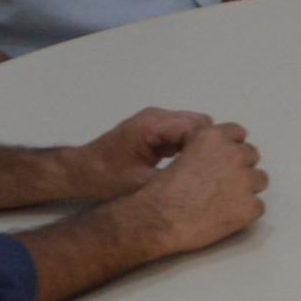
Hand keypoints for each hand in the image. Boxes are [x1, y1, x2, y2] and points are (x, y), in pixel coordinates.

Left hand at [69, 107, 214, 200]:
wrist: (79, 171)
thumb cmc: (106, 178)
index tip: (220, 168)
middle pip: (200, 122)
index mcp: (152, 126)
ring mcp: (155, 120)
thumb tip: (205, 184)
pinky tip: (187, 166)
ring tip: (201, 170)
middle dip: (210, 145)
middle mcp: (156, 116)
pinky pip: (182, 132)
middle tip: (213, 172)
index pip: (198, 126)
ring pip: (193, 127)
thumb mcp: (142, 184)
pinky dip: (189, 146)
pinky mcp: (155, 128)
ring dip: (199, 146)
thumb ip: (173, 178)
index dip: (213, 146)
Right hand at [121, 120, 266, 258]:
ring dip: (246, 188)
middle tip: (221, 184)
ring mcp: (245, 180)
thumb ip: (204, 148)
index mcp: (214, 137)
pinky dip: (245, 212)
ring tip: (224, 201)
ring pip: (260, 179)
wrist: (157, 221)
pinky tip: (224, 217)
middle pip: (252, 155)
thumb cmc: (161, 191)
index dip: (229, 148)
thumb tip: (217, 155)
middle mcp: (234, 154)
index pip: (238, 133)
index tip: (221, 160)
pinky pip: (257, 206)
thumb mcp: (181, 152)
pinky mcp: (250, 206)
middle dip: (239, 167)